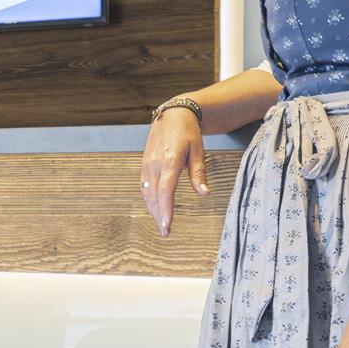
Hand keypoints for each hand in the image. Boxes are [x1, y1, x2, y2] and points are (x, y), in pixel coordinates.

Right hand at [140, 107, 208, 235]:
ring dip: (152, 210)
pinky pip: (144, 185)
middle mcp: (155, 164)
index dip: (165, 209)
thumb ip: (199, 173)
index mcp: (169, 161)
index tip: (167, 224)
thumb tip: (204, 193)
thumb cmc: (188, 132)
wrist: (172, 115)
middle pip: (154, 195)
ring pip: (147, 192)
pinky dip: (149, 199)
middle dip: (158, 215)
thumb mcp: (198, 151)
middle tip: (165, 232)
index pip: (165, 190)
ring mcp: (147, 164)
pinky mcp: (145, 164)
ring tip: (160, 225)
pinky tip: (154, 208)